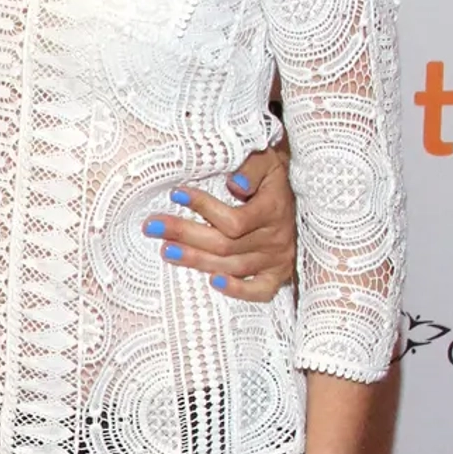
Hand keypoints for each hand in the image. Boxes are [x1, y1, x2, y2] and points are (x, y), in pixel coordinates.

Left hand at [145, 145, 295, 305]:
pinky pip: (260, 291)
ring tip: (165, 250)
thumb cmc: (272, 176)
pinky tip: (212, 283)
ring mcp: (277, 259)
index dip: (204, 207)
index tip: (175, 193)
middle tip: (152, 227)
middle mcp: (275, 238)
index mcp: (273, 210)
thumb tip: (235, 184)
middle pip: (225, 244)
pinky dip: (238, 290)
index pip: (234, 219)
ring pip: (232, 266)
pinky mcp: (277, 275)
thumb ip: (252, 168)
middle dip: (186, 234)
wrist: (300, 193)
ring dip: (197, 260)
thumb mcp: (267, 161)